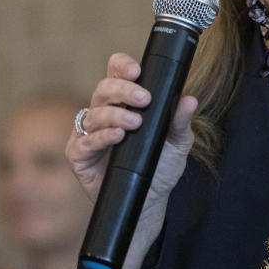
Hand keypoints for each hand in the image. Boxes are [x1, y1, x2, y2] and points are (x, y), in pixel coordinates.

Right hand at [65, 52, 197, 202]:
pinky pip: (85, 141)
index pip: (115, 72)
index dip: (122, 66)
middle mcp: (103, 112)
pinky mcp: (79, 155)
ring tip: (135, 123)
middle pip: (104, 88)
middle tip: (145, 99)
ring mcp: (89, 133)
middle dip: (123, 90)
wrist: (150, 202)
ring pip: (94, 113)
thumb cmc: (161, 167)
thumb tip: (190, 99)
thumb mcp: (178, 143)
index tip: (137, 71)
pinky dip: (102, 137)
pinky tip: (117, 137)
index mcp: (124, 101)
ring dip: (115, 115)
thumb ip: (180, 121)